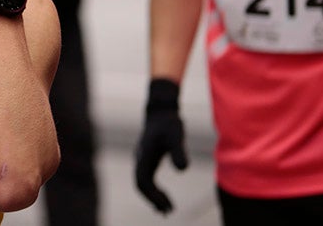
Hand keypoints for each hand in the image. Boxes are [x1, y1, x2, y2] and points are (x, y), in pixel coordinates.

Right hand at [134, 78, 188, 213]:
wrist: (161, 110)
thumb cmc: (170, 123)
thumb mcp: (177, 135)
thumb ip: (179, 151)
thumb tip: (182, 170)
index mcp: (144, 155)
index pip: (142, 180)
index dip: (153, 195)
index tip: (167, 205)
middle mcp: (139, 158)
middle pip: (140, 184)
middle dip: (152, 199)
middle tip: (168, 211)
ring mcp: (141, 158)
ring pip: (141, 182)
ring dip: (152, 196)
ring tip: (166, 208)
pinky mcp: (146, 158)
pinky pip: (145, 177)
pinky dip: (153, 189)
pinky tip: (163, 196)